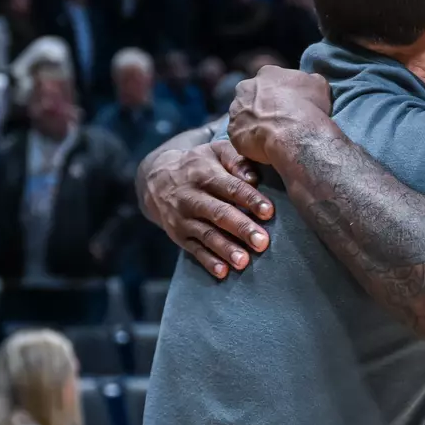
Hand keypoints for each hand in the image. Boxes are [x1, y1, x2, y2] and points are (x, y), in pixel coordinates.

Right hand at [141, 140, 274, 278]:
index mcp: (204, 173)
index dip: (250, 199)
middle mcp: (191, 197)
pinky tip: (223, 272)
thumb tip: (254, 177)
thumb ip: (237, 159)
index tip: (269, 212)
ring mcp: (183, 218)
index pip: (230, 187)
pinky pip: (194, 251)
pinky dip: (208, 262)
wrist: (156, 179)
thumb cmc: (200, 165)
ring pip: (206, 235)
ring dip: (226, 249)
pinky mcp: (179, 236)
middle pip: (219, 213)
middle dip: (241, 228)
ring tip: (244, 261)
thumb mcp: (216, 151)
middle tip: (262, 242)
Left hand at [229, 66, 331, 165]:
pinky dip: (249, 141)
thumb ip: (309, 80)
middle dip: (260, 106)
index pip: (269, 81)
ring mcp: (236, 110)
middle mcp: (246, 88)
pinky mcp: (232, 132)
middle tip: (275, 121)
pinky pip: (240, 136)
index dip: (278, 94)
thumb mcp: (319, 85)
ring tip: (269, 136)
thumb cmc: (309, 108)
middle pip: (251, 96)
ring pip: (242, 116)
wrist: (295, 134)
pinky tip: (262, 147)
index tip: (286, 105)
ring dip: (252, 124)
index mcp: (267, 73)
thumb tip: (309, 81)